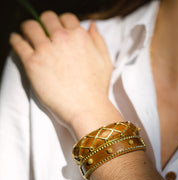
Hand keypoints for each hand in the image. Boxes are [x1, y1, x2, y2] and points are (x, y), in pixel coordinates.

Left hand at [10, 11, 112, 125]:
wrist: (87, 107)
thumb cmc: (97, 87)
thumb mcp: (105, 61)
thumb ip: (98, 40)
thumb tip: (91, 25)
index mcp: (79, 36)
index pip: (66, 18)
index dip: (62, 23)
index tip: (59, 30)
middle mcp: (62, 39)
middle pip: (47, 18)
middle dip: (45, 23)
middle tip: (44, 33)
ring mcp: (46, 50)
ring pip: (30, 27)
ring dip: (29, 29)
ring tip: (29, 36)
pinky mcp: (32, 63)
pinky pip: (18, 43)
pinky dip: (16, 40)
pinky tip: (18, 42)